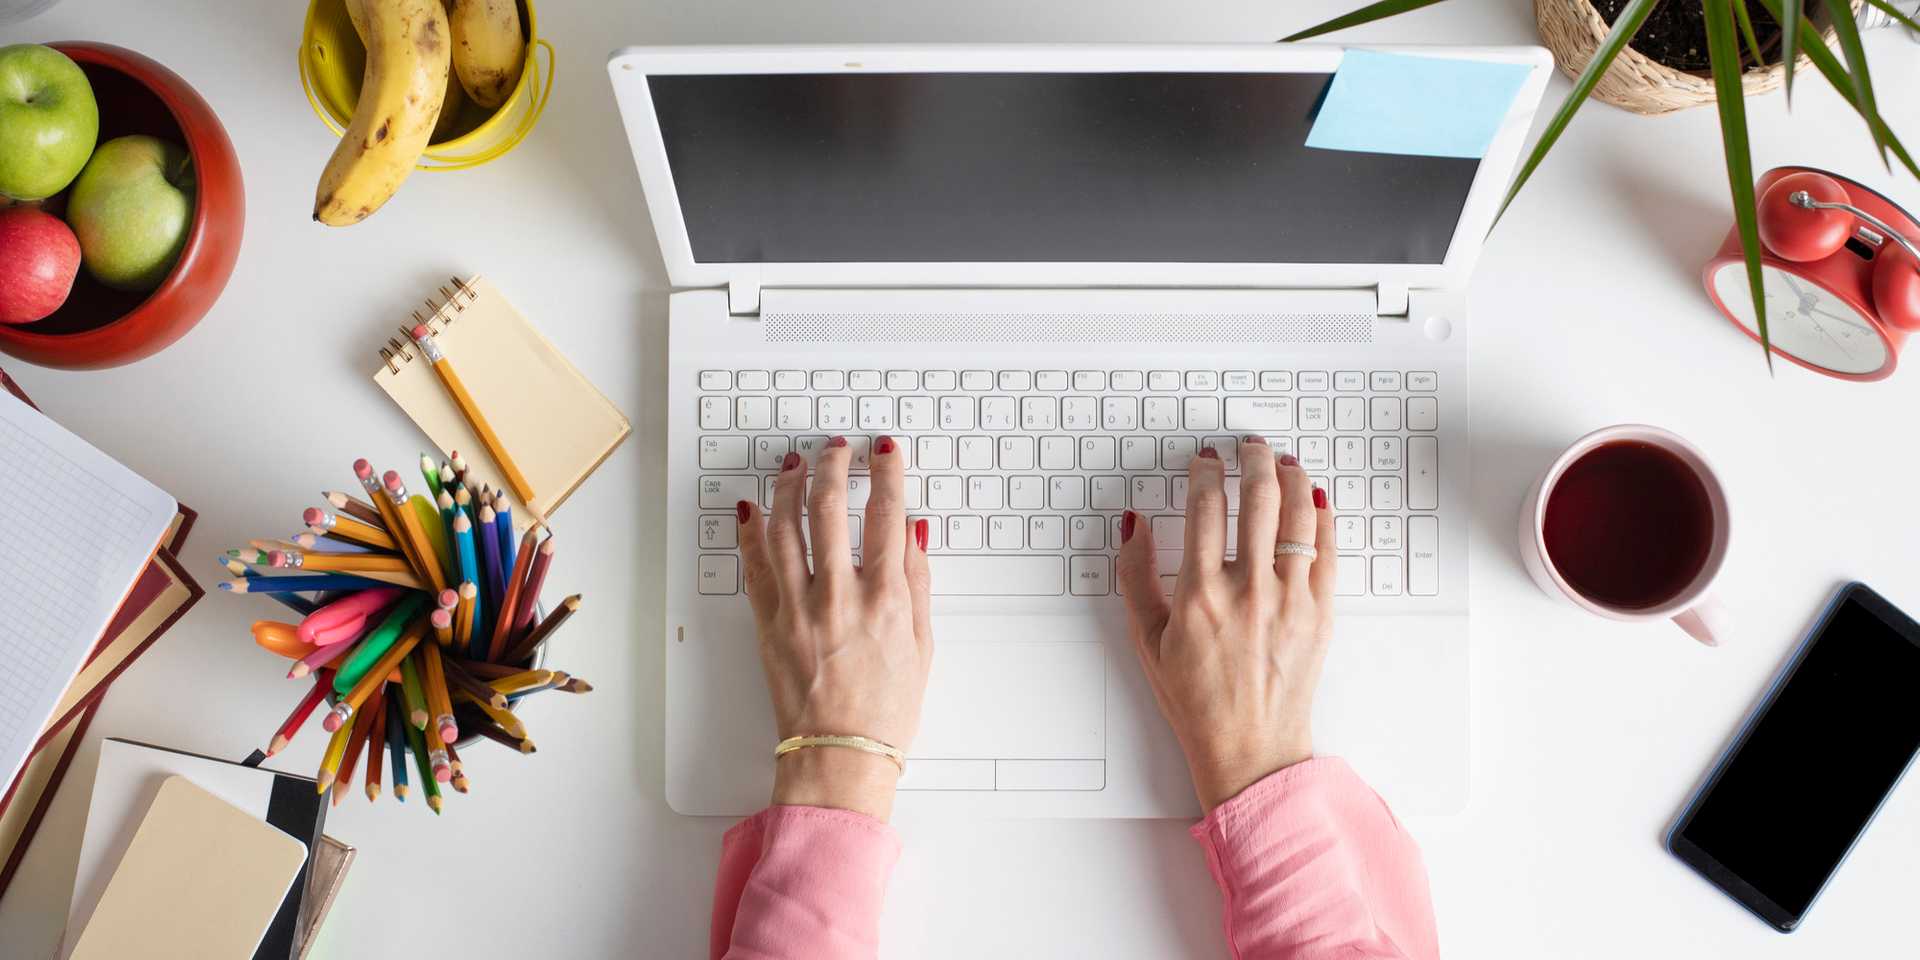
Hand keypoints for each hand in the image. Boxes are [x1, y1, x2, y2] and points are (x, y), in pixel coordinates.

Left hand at [737, 436, 932, 820]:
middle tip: (836, 448)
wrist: (840, 756)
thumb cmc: (886, 710)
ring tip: (793, 465)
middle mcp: (839, 597)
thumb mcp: (923, 643)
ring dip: (788, 487)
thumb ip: (917, 580)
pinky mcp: (768, 624)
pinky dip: (751, 533)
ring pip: (784, 527)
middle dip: (833, 466)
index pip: (886, 514)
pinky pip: (754, 566)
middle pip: (829, 508)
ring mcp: (798, 609)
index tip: (884, 450)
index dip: (887, 473)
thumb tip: (912, 530)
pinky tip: (752, 510)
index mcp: (885, 600)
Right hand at [1116, 440, 1336, 812]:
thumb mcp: (1147, 640)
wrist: (1249, 746)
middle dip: (1253, 459)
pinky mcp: (1320, 611)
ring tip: (1284, 463)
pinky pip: (1327, 548)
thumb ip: (1135, 577)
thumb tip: (1132, 526)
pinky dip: (1321, 516)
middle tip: (1249, 447)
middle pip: (1257, 498)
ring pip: (1298, 515)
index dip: (1205, 473)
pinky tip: (1312, 499)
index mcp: (1200, 595)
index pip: (1204, 508)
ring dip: (1291, 478)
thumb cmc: (1196, 699)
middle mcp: (1248, 591)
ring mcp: (1290, 599)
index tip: (1205, 461)